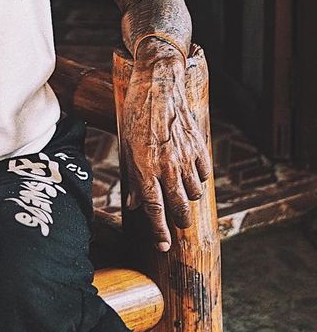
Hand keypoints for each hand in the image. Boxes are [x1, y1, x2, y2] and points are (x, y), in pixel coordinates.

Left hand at [119, 40, 212, 251]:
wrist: (158, 84)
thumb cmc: (136, 114)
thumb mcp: (126, 146)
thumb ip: (132, 178)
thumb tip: (134, 205)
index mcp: (144, 167)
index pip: (154, 210)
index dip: (159, 232)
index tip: (163, 246)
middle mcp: (167, 166)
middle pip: (179, 208)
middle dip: (177, 221)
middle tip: (175, 223)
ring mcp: (186, 157)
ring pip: (194, 194)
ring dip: (187, 198)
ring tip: (179, 191)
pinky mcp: (199, 147)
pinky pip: (205, 175)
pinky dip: (198, 178)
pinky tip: (189, 171)